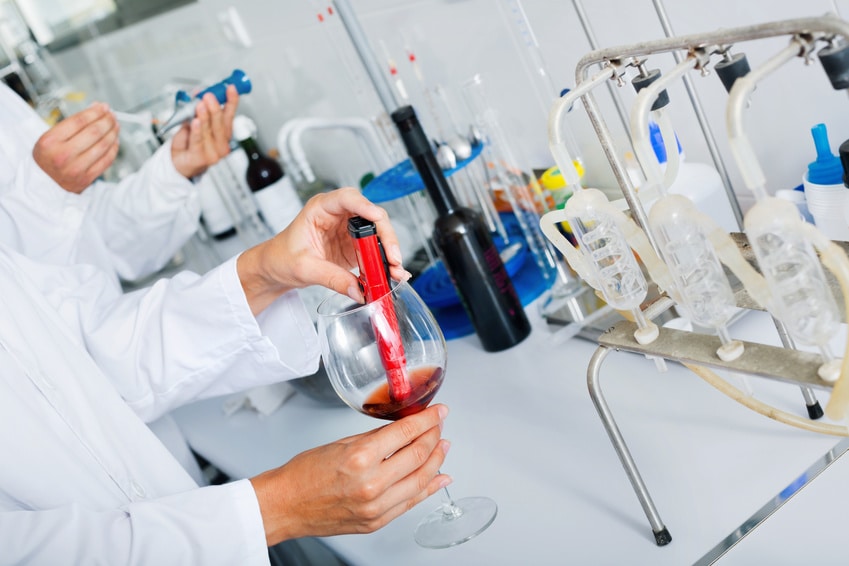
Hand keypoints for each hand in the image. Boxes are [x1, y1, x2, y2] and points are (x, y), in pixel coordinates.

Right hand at [32, 102, 119, 193]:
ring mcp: (76, 168)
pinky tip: (114, 140)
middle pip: (94, 132)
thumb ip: (72, 124)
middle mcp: (63, 155)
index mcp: (50, 141)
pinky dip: (114, 148)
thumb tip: (96, 109)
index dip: (95, 112)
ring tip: (116, 125)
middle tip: (112, 115)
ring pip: (103, 146)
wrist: (44, 183)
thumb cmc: (48, 157)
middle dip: (107, 121)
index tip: (103, 107)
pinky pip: (107, 160)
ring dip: (113, 133)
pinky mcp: (87, 178)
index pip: (79, 121)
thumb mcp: (50, 137)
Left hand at [169, 84, 238, 178]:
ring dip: (204, 116)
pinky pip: (198, 141)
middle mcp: (221, 143)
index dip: (231, 101)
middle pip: (221, 123)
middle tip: (210, 96)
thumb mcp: (195, 122)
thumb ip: (198, 109)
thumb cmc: (190, 143)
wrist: (180, 162)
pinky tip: (195, 122)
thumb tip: (199, 93)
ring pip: (209, 131)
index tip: (231, 88)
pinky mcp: (201, 158)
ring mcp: (213, 152)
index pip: (230, 115)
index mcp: (223, 133)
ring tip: (201, 105)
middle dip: (215, 108)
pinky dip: (197, 130)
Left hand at [237, 187, 411, 314]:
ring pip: (378, 233)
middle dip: (386, 236)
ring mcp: (349, 231)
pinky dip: (383, 262)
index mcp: (321, 208)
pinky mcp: (354, 247)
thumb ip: (332, 278)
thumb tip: (358, 290)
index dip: (365, 206)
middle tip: (392, 257)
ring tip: (394, 270)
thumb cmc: (282, 257)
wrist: (277, 268)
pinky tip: (389, 273)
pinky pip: (374, 251)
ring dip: (389, 251)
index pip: (347, 198)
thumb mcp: (304, 268)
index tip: (377, 218)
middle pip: (371, 216)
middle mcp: (339, 215)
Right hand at [250, 404, 450, 544]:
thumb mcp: (341, 444)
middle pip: (418, 455)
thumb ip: (375, 438)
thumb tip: (401, 430)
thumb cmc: (304, 474)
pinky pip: (411, 502)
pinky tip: (440, 477)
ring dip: (437, 460)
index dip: (428, 419)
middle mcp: (372, 484)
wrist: (285, 506)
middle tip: (439, 425)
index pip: (406, 433)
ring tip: (443, 446)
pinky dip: (429, 488)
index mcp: (361, 458)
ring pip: (421, 480)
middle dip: (434, 436)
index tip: (439, 411)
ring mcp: (376, 506)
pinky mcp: (377, 521)